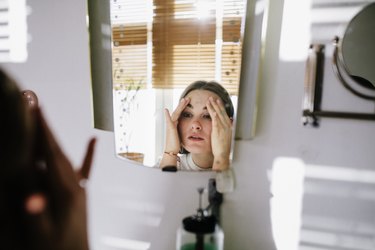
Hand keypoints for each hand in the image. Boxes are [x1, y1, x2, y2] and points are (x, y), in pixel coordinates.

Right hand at [24, 108, 95, 249]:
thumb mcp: (43, 235)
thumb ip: (38, 215)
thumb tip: (32, 197)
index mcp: (65, 191)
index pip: (50, 154)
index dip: (41, 130)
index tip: (34, 108)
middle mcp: (75, 184)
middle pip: (57, 149)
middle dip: (45, 126)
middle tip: (35, 104)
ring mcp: (79, 187)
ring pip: (65, 156)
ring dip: (53, 137)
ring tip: (43, 121)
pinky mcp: (81, 193)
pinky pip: (85, 169)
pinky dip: (88, 153)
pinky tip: (93, 140)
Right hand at [160, 98, 189, 167]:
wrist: (171, 150)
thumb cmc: (176, 144)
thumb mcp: (181, 135)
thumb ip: (183, 130)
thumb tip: (189, 128)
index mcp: (176, 124)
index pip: (180, 113)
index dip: (184, 107)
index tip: (188, 102)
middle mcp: (172, 123)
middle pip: (178, 111)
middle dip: (182, 104)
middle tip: (187, 98)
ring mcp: (170, 125)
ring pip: (175, 114)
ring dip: (179, 107)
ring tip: (183, 100)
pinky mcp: (170, 129)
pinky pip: (168, 121)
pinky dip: (167, 115)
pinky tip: (165, 110)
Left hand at [206, 97, 231, 170]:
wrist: (223, 154)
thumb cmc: (223, 147)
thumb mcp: (226, 136)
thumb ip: (227, 128)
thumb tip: (230, 121)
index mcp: (228, 127)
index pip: (224, 114)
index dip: (220, 107)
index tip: (217, 101)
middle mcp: (227, 126)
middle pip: (221, 112)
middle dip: (217, 104)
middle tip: (212, 97)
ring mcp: (223, 128)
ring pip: (218, 114)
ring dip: (214, 107)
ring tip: (209, 100)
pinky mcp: (218, 131)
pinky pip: (216, 121)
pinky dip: (215, 115)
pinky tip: (213, 110)